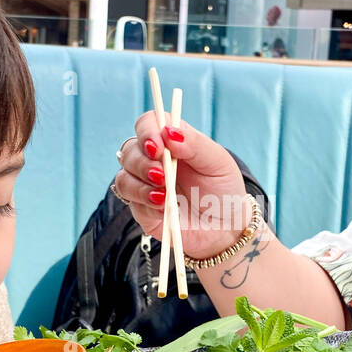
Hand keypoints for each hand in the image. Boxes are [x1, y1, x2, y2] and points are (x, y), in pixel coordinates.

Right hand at [115, 112, 247, 257]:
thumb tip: (169, 131)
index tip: (159, 147)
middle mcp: (153, 160)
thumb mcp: (217, 162)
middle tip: (162, 176)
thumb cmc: (223, 189)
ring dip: (140, 186)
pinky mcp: (142, 210)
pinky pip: (131, 203)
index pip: (146, 124)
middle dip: (142, 163)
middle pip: (129, 150)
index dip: (146, 132)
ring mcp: (145, 185)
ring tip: (164, 197)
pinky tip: (164, 209)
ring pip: (124, 177)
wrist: (227, 227)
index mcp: (171, 142)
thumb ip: (195, 144)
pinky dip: (146, 204)